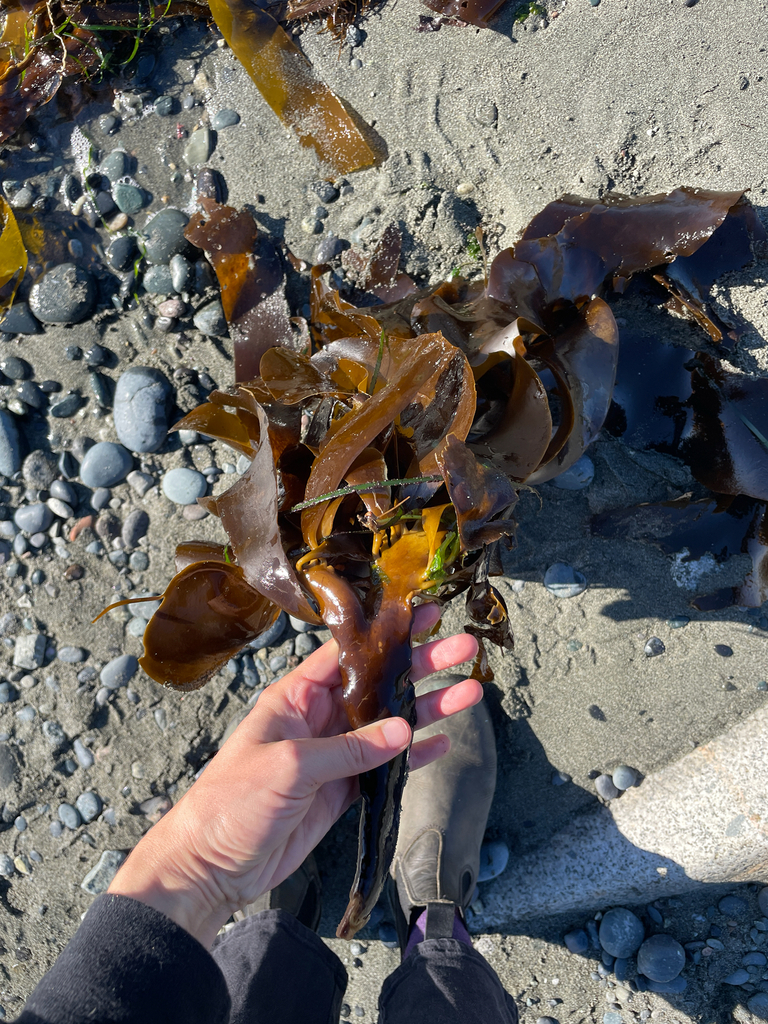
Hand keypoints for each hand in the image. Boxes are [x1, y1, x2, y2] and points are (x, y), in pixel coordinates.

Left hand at [108, 608, 480, 946]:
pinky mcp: (342, 791)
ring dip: (428, 708)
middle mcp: (318, 718)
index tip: (422, 614)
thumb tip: (403, 729)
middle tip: (463, 646)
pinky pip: (385, 766)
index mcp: (295, 697)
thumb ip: (348, 748)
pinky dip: (413, 756)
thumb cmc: (231, 803)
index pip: (347, 653)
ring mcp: (333, 755)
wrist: (211, 867)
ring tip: (470, 691)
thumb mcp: (289, 766)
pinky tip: (442, 744)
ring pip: (390, 724)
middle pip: (378, 684)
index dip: (386, 634)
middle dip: (421, 665)